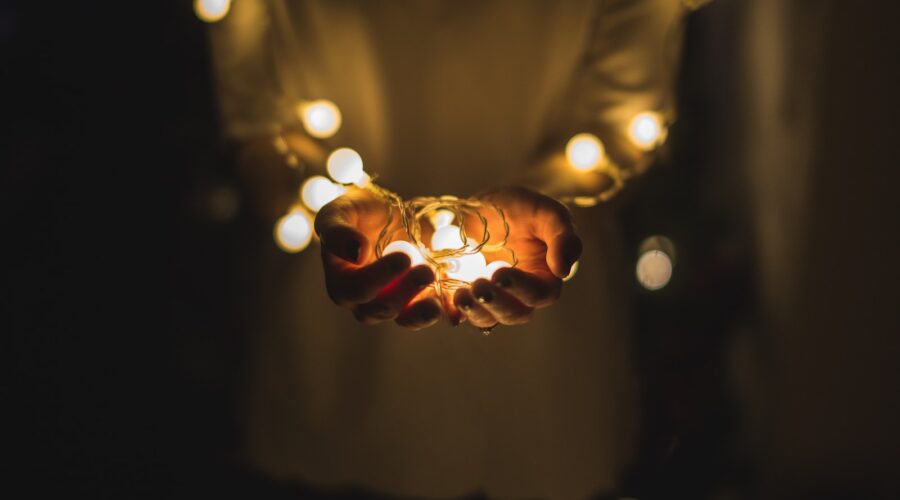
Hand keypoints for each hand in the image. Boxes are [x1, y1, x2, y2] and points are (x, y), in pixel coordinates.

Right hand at [315, 188, 441, 329]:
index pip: (354, 290)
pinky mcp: (415, 303)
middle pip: (379, 309)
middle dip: (404, 292)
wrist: (389, 215)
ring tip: (438, 301)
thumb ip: (337, 231)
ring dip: (421, 311)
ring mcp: (391, 304)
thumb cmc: (358, 212)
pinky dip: (440, 313)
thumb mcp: (340, 211)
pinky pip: (426, 315)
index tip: (403, 258)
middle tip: (427, 271)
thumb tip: (355, 253)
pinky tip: (453, 309)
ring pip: (403, 319)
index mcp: (341, 282)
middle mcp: (362, 301)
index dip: (378, 278)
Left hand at [453, 187, 581, 327]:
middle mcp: (519, 295)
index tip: (502, 273)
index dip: (522, 289)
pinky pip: (460, 311)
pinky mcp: (466, 293)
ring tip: (460, 295)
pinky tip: (443, 305)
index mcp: (544, 279)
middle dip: (495, 304)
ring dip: (474, 311)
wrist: (491, 207)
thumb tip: (563, 271)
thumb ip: (563, 237)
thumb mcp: (548, 213)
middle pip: (513, 313)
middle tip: (478, 286)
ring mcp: (492, 297)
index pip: (539, 294)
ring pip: (486, 317)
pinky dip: (451, 311)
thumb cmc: (525, 209)